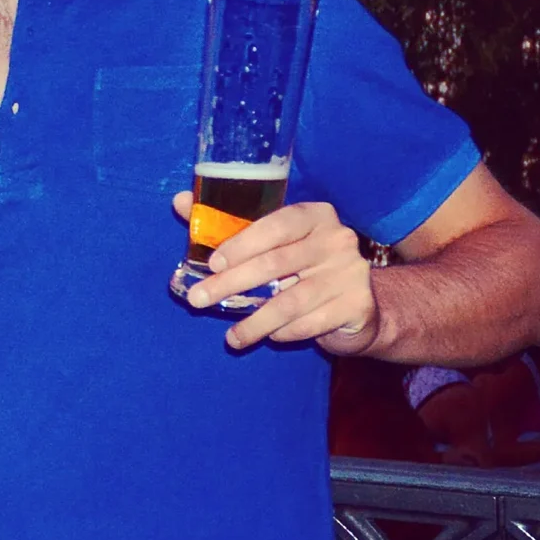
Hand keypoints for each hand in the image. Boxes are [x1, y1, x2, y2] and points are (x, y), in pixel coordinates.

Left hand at [176, 191, 377, 352]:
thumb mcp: (271, 240)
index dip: (240, 244)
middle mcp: (338, 239)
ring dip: (255, 322)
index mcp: (315, 215)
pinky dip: (285, 332)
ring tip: (231, 338)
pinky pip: (312, 323)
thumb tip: (179, 201)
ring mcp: (352, 273)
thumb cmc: (303, 265)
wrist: (360, 303)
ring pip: (291, 301)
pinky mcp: (360, 306)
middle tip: (197, 300)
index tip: (211, 264)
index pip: (274, 225)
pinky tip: (269, 336)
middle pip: (275, 264)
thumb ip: (227, 221)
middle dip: (230, 284)